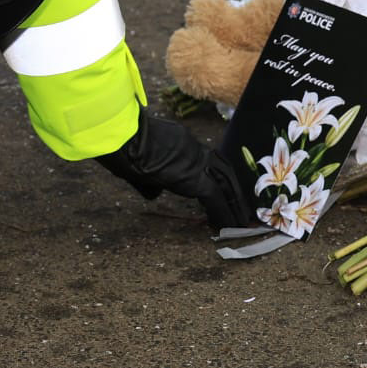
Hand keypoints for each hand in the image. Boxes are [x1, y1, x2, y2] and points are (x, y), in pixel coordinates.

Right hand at [95, 108, 252, 227]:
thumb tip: (153, 193)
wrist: (125, 141)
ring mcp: (197, 161)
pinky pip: (216, 198)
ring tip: (242, 221)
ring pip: (225, 183)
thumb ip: (151, 180)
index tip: (223, 188)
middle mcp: (193, 148)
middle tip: (242, 206)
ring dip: (235, 202)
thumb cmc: (124, 149)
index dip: (217, 175)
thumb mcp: (139, 165)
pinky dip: (224, 213)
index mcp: (181, 141)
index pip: (205, 159)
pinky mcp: (196, 177)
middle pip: (223, 169)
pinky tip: (231, 226)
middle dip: (234, 188)